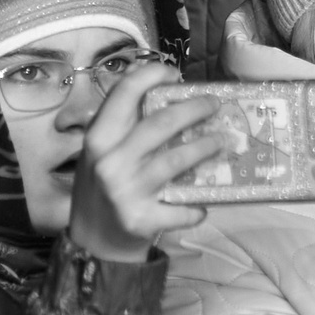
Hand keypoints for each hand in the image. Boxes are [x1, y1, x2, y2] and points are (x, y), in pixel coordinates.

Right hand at [66, 62, 221, 263]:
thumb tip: (165, 86)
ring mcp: (126, 191)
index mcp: (98, 139)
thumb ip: (124, 124)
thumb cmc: (103, 187)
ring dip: (207, 147)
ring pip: (178, 159)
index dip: (152, 74)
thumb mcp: (102, 152)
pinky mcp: (142, 219)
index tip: (173, 72)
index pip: (124, 93)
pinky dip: (199, 205)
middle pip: (162, 122)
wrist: (92, 242)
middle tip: (215, 104)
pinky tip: (205, 202)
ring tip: (223, 141)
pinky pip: (183, 208)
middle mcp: (109, 161)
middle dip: (196, 108)